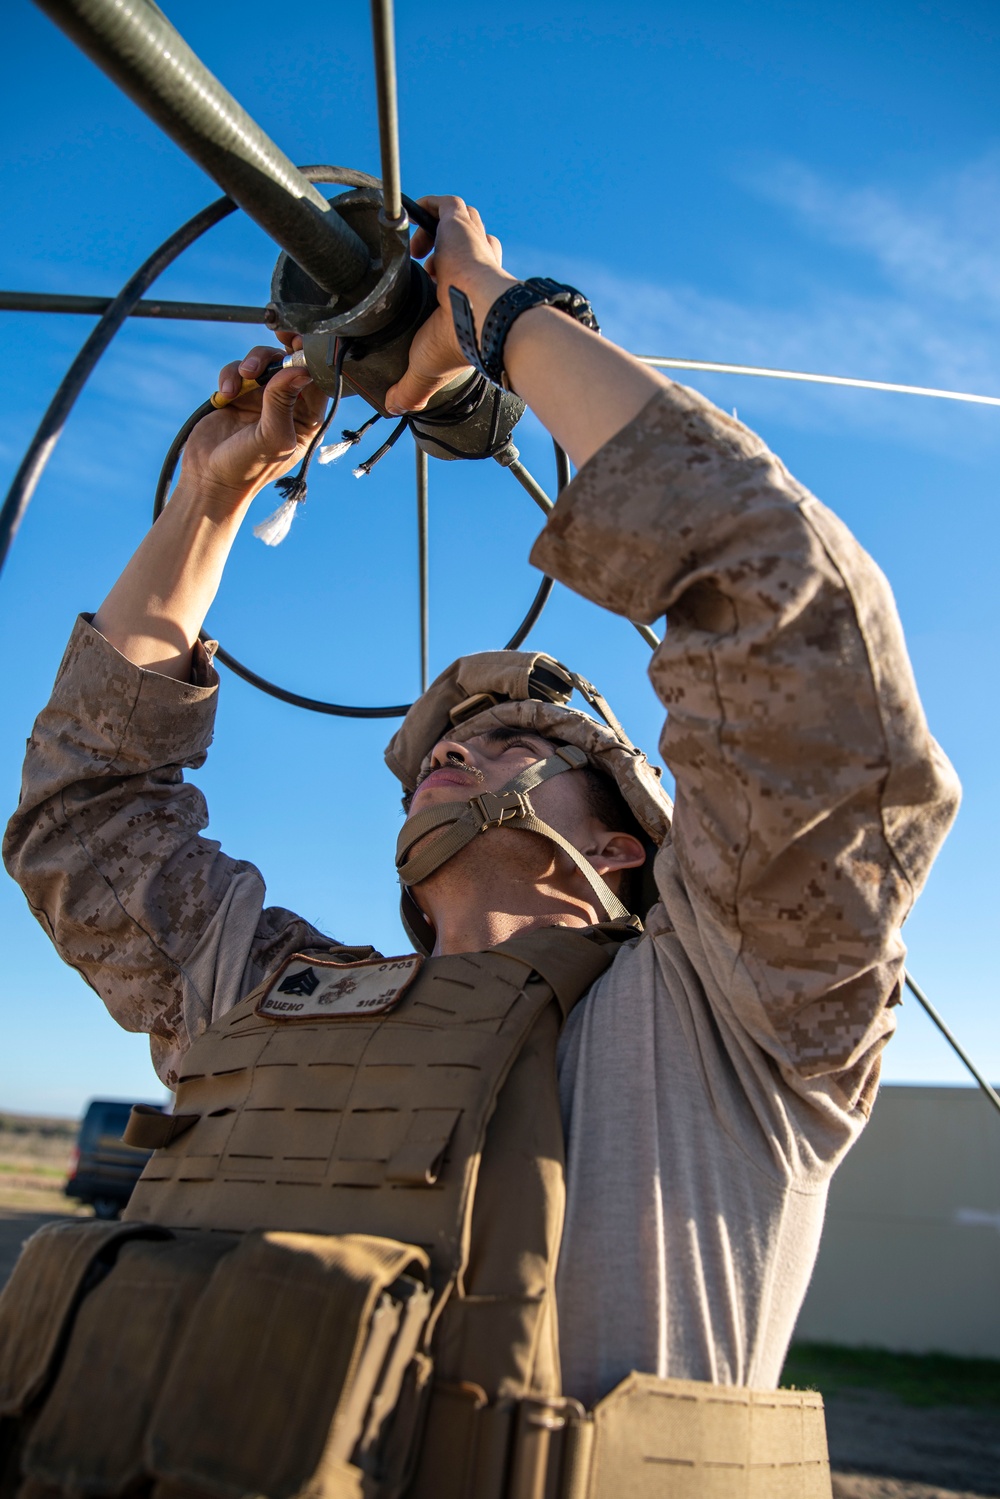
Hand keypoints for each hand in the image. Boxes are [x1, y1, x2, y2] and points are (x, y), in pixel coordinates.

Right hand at [180, 344, 327, 506]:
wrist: (208, 479)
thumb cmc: (247, 468)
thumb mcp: (271, 437)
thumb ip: (283, 402)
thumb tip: (299, 369)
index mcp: (306, 419)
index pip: (317, 380)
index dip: (311, 358)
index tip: (300, 341)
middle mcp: (287, 405)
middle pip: (290, 362)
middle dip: (281, 349)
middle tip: (278, 335)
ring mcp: (261, 398)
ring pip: (263, 361)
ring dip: (253, 362)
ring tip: (243, 377)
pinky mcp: (238, 395)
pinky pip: (237, 370)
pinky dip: (230, 375)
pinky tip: (225, 395)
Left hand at [384, 196, 516, 413]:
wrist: (480, 318)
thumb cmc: (461, 341)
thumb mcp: (428, 368)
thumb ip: (412, 388)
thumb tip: (394, 407)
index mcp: (473, 294)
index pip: (467, 276)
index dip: (446, 276)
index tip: (430, 286)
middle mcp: (476, 267)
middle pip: (469, 243)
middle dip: (447, 250)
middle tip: (428, 267)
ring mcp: (470, 245)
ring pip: (462, 220)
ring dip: (440, 229)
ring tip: (421, 251)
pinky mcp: (460, 228)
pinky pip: (446, 205)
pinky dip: (429, 209)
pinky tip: (416, 227)